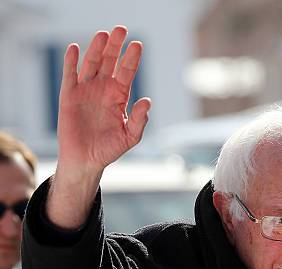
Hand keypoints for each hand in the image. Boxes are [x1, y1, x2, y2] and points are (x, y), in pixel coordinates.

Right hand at [57, 26, 150, 172]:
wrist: (86, 160)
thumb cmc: (109, 149)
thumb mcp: (130, 136)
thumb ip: (139, 120)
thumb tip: (147, 101)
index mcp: (119, 96)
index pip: (127, 72)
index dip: (131, 58)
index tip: (137, 44)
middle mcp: (103, 89)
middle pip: (109, 62)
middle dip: (115, 46)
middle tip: (121, 29)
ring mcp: (86, 91)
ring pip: (91, 64)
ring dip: (96, 49)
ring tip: (103, 35)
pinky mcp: (69, 96)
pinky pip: (70, 76)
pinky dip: (72, 62)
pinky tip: (75, 49)